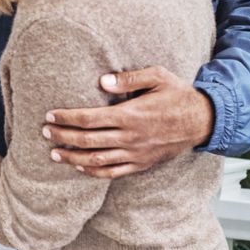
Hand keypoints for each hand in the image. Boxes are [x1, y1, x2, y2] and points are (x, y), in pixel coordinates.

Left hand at [43, 66, 215, 178]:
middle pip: (87, 140)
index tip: (49, 115)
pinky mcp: (143, 163)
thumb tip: (103, 80)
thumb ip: (129, 78)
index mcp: (131, 115)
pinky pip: (115, 172)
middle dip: (62, 137)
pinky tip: (80, 168)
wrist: (204, 121)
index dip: (66, 118)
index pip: (89, 119)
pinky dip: (95, 172)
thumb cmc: (178, 94)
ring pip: (97, 160)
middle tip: (44, 132)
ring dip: (72, 158)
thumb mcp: (158, 76)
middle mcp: (131, 137)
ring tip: (54, 154)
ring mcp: (137, 153)